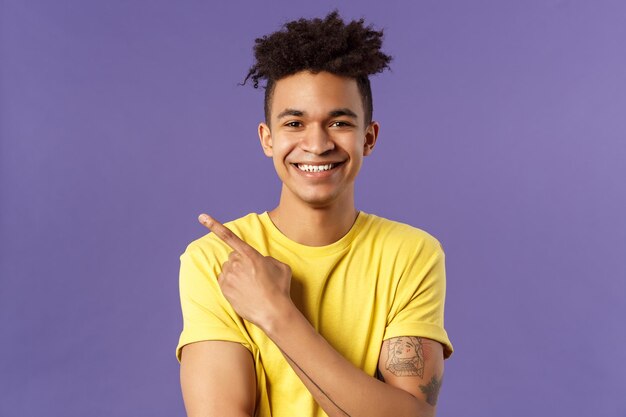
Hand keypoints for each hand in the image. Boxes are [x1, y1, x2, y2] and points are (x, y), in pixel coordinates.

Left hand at [198, 213, 293, 330]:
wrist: (273, 312)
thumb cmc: (280, 289)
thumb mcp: (281, 266)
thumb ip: (267, 259)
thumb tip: (260, 262)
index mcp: (250, 254)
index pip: (229, 237)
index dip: (214, 225)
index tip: (201, 217)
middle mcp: (236, 263)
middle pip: (233, 257)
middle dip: (241, 263)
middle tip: (255, 276)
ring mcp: (229, 277)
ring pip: (228, 269)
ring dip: (236, 274)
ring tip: (252, 287)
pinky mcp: (224, 289)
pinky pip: (224, 281)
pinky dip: (231, 284)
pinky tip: (244, 292)